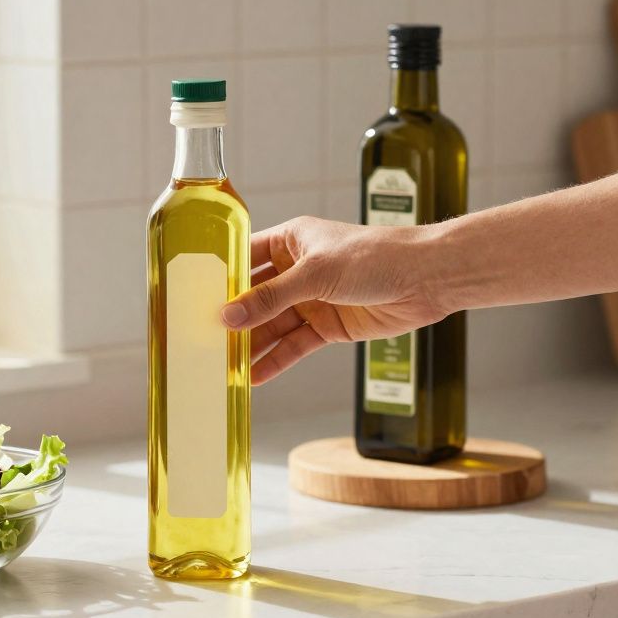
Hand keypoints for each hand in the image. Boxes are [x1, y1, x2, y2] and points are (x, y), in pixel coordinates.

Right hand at [221, 216, 449, 384]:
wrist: (426, 279)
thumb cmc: (375, 257)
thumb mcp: (316, 274)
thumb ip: (271, 298)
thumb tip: (228, 316)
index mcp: (291, 241)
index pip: (245, 259)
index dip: (220, 278)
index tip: (191, 298)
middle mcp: (298, 270)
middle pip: (255, 297)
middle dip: (232, 319)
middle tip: (202, 340)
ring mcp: (313, 300)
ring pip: (272, 326)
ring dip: (251, 345)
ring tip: (222, 366)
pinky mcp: (329, 327)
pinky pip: (295, 346)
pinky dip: (276, 361)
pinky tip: (255, 376)